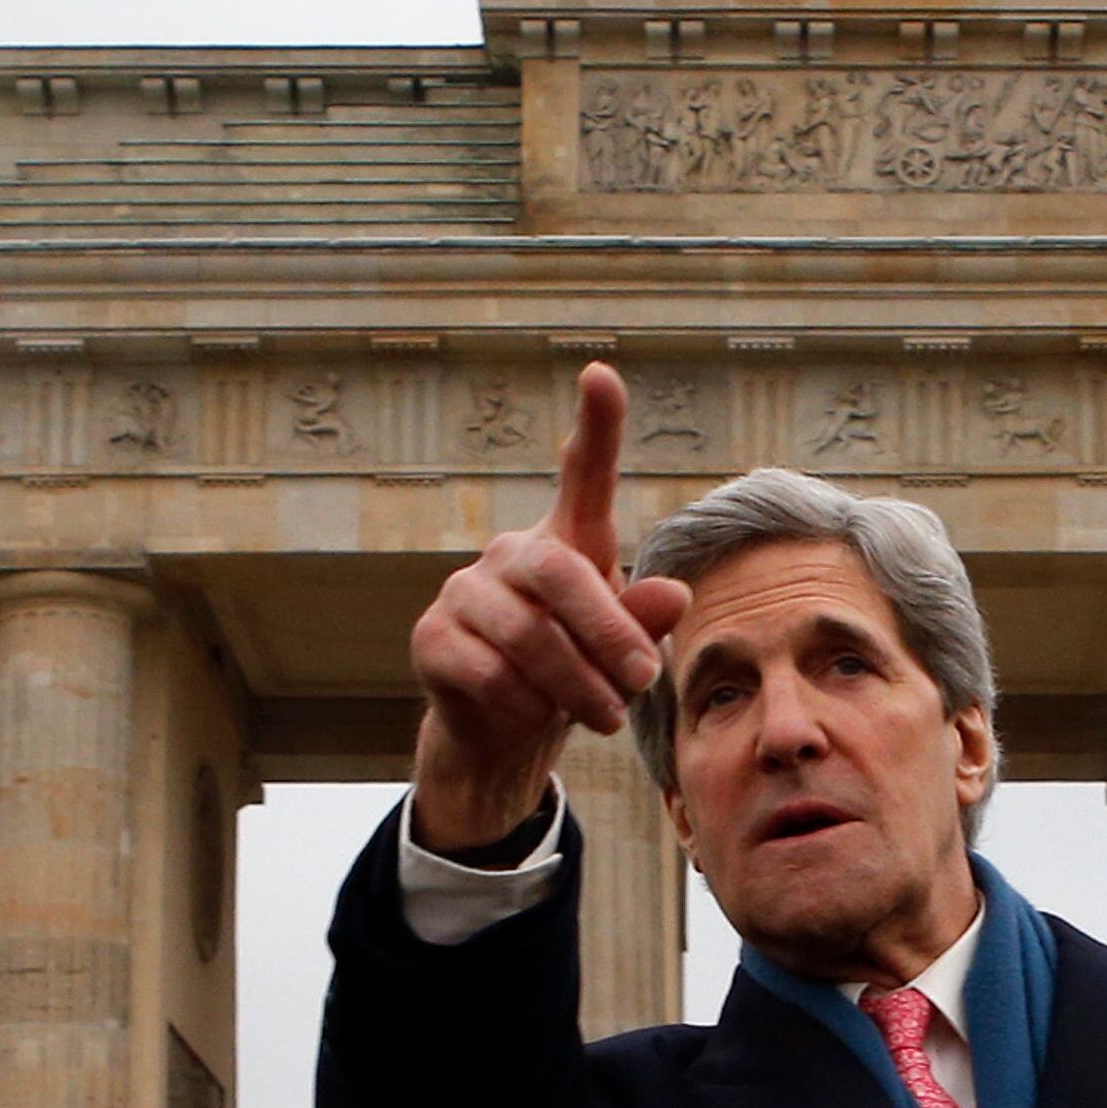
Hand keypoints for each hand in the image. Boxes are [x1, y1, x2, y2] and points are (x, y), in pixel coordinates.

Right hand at [407, 364, 689, 851]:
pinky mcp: (432, 639)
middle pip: (563, 575)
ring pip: (530, 636)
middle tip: (646, 681)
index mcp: (565, 543)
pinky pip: (492, 674)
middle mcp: (510, 554)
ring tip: (607, 717)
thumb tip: (674, 592)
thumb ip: (643, 620)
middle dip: (611, 633)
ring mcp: (464, 592)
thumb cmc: (572, 674)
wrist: (501, 734)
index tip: (601, 373)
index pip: (582, 475)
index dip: (597, 425)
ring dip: (578, 686)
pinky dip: (529, 706)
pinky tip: (537, 715)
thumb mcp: (619, 650)